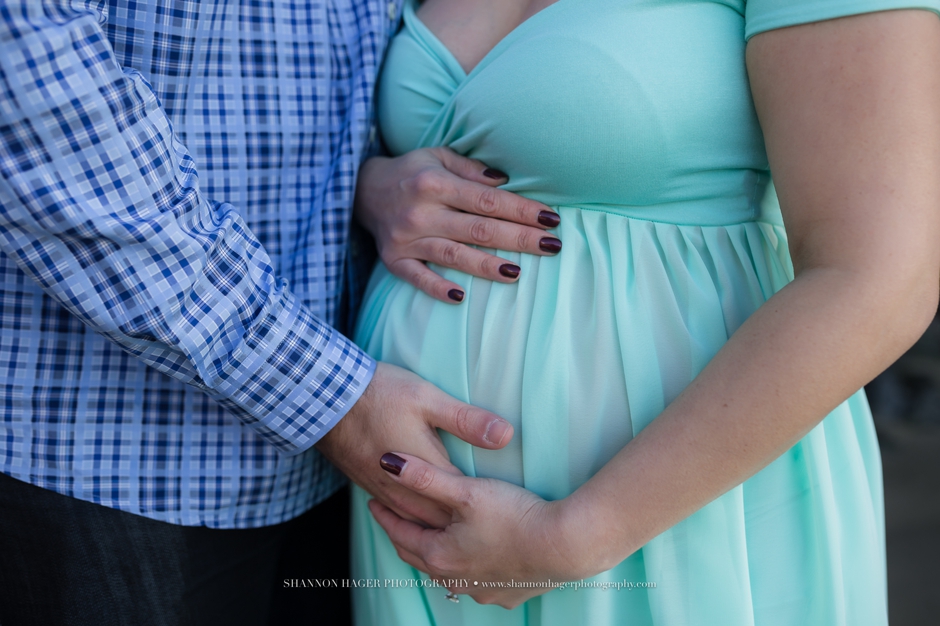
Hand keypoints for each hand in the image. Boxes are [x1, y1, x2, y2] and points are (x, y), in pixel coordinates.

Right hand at [315, 363, 512, 527]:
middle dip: (465, 525)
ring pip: (419, 522)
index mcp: (426, 471)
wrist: (324, 399)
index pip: (463, 500)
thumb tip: (504, 435)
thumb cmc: (379, 394)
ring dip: (440, 527)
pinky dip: (418, 520)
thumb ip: (466, 420)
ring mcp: (385, 492)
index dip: (486, 506)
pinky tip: (427, 520)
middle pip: (441, 520)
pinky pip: (400, 515)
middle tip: (493, 533)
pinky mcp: (371, 488)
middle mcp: (404, 491)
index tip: (509, 512)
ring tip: (465, 534)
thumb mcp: (428, 398)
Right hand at [354, 147, 561, 302]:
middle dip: (520, 239)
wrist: (361, 189)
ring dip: (488, 266)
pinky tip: (461, 297)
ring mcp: (407, 239)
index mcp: (436, 184)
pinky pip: (417, 278)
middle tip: (552, 247)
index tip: (551, 219)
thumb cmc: (412, 172)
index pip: (489, 201)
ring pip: (455, 256)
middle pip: (479, 230)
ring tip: (518, 273)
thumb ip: (471, 169)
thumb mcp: (439, 157)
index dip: (522, 210)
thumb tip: (506, 181)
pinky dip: (438, 288)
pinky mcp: (394, 260)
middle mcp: (422, 212)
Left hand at [369, 452, 593, 608]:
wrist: (565, 546)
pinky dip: (468, 568)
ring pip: (448, 573)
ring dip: (437, 554)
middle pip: (420, 556)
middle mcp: (456, 580)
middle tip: (395, 518)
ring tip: (432, 537)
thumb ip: (424, 476)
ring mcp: (482, 590)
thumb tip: (386, 462)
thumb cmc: (515, 516)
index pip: (400, 534)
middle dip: (405, 536)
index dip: (385, 516)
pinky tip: (474, 560)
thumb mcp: (465, 491)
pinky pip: (477, 582)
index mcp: (440, 556)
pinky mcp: (508, 594)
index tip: (375, 501)